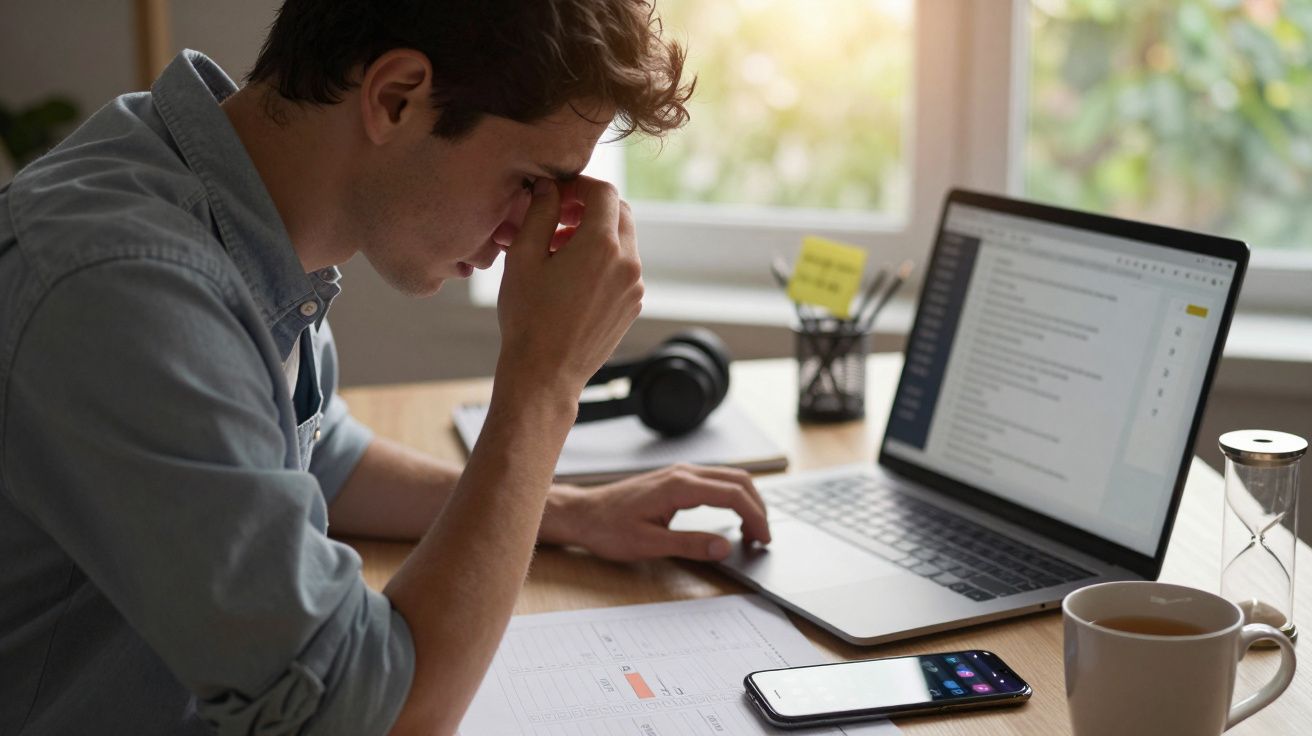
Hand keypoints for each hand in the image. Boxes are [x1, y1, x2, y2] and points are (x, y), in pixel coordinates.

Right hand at [496, 176, 642, 395]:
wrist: (545, 373)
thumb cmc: (527, 317)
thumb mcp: (523, 256)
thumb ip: (539, 212)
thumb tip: (548, 187)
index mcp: (602, 245)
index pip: (603, 191)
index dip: (579, 185)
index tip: (556, 193)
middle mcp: (627, 263)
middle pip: (619, 212)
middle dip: (590, 206)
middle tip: (558, 217)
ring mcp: (634, 287)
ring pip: (623, 241)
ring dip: (596, 234)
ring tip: (559, 250)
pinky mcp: (632, 305)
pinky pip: (623, 268)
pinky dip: (603, 260)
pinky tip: (572, 277)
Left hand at [540, 464, 771, 561]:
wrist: (582, 514)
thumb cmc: (608, 529)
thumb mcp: (649, 544)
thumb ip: (690, 545)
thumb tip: (725, 547)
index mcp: (679, 486)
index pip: (733, 495)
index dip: (755, 517)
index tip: (763, 540)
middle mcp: (683, 473)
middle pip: (739, 480)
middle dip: (758, 508)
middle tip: (763, 539)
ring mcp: (680, 473)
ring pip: (729, 478)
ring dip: (748, 501)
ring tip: (753, 532)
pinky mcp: (676, 479)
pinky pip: (715, 481)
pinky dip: (733, 497)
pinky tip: (733, 518)